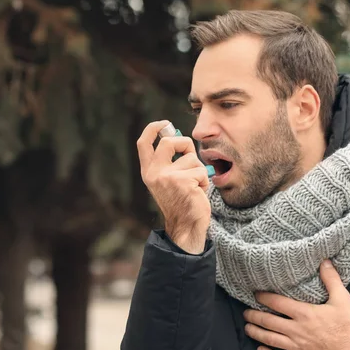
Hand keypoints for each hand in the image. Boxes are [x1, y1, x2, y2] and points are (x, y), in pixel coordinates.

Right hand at [137, 120, 210, 253]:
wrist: (186, 226)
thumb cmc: (182, 201)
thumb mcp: (169, 178)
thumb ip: (170, 159)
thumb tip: (177, 134)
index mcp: (148, 171)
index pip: (144, 143)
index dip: (153, 128)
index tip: (165, 123)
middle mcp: (154, 173)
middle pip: (169, 141)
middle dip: (185, 144)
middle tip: (190, 155)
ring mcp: (167, 177)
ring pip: (192, 159)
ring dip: (199, 171)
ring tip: (195, 185)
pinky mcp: (183, 182)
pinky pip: (201, 171)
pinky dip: (205, 180)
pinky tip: (198, 192)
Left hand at [243, 260, 349, 349]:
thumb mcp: (343, 300)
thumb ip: (331, 279)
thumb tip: (325, 261)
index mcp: (304, 313)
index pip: (277, 303)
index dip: (263, 297)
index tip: (255, 294)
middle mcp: (296, 330)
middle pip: (268, 321)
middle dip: (254, 315)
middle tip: (245, 312)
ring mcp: (296, 347)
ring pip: (269, 339)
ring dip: (256, 333)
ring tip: (247, 327)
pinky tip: (260, 349)